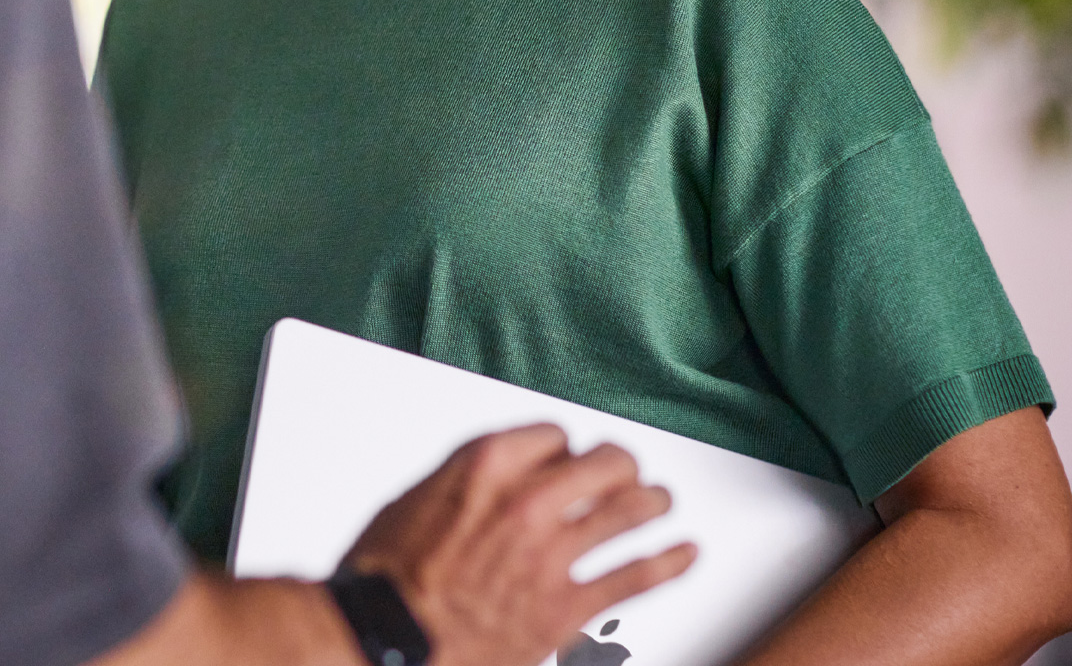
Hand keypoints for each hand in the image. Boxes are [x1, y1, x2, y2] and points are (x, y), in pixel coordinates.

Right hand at [342, 425, 694, 665]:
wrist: (386, 637)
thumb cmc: (386, 578)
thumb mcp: (414, 501)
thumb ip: (464, 483)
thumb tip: (490, 482)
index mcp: (485, 466)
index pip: (555, 435)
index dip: (566, 448)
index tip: (570, 457)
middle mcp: (526, 501)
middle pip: (605, 463)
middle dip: (621, 466)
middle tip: (625, 472)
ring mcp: (550, 554)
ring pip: (630, 512)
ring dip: (654, 504)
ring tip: (661, 504)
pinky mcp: (564, 606)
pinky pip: (635, 576)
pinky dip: (670, 563)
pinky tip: (685, 554)